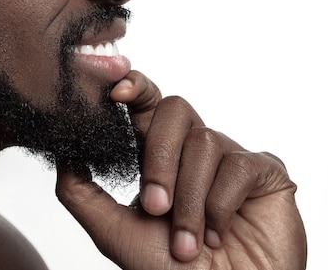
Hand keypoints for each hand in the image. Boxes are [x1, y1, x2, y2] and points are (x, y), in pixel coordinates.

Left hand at [56, 71, 306, 268]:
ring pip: (204, 141)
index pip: (146, 103)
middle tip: (155, 207)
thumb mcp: (112, 229)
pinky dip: (220, 206)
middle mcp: (193, 149)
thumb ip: (80, 190)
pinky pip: (237, 165)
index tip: (115, 90)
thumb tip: (63, 150)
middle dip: (159, 158)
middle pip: (174, 109)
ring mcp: (229, 158)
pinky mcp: (264, 172)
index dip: (134, 86)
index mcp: (158, 154)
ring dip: (189, 199)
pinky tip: (219, 234)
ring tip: (188, 242)